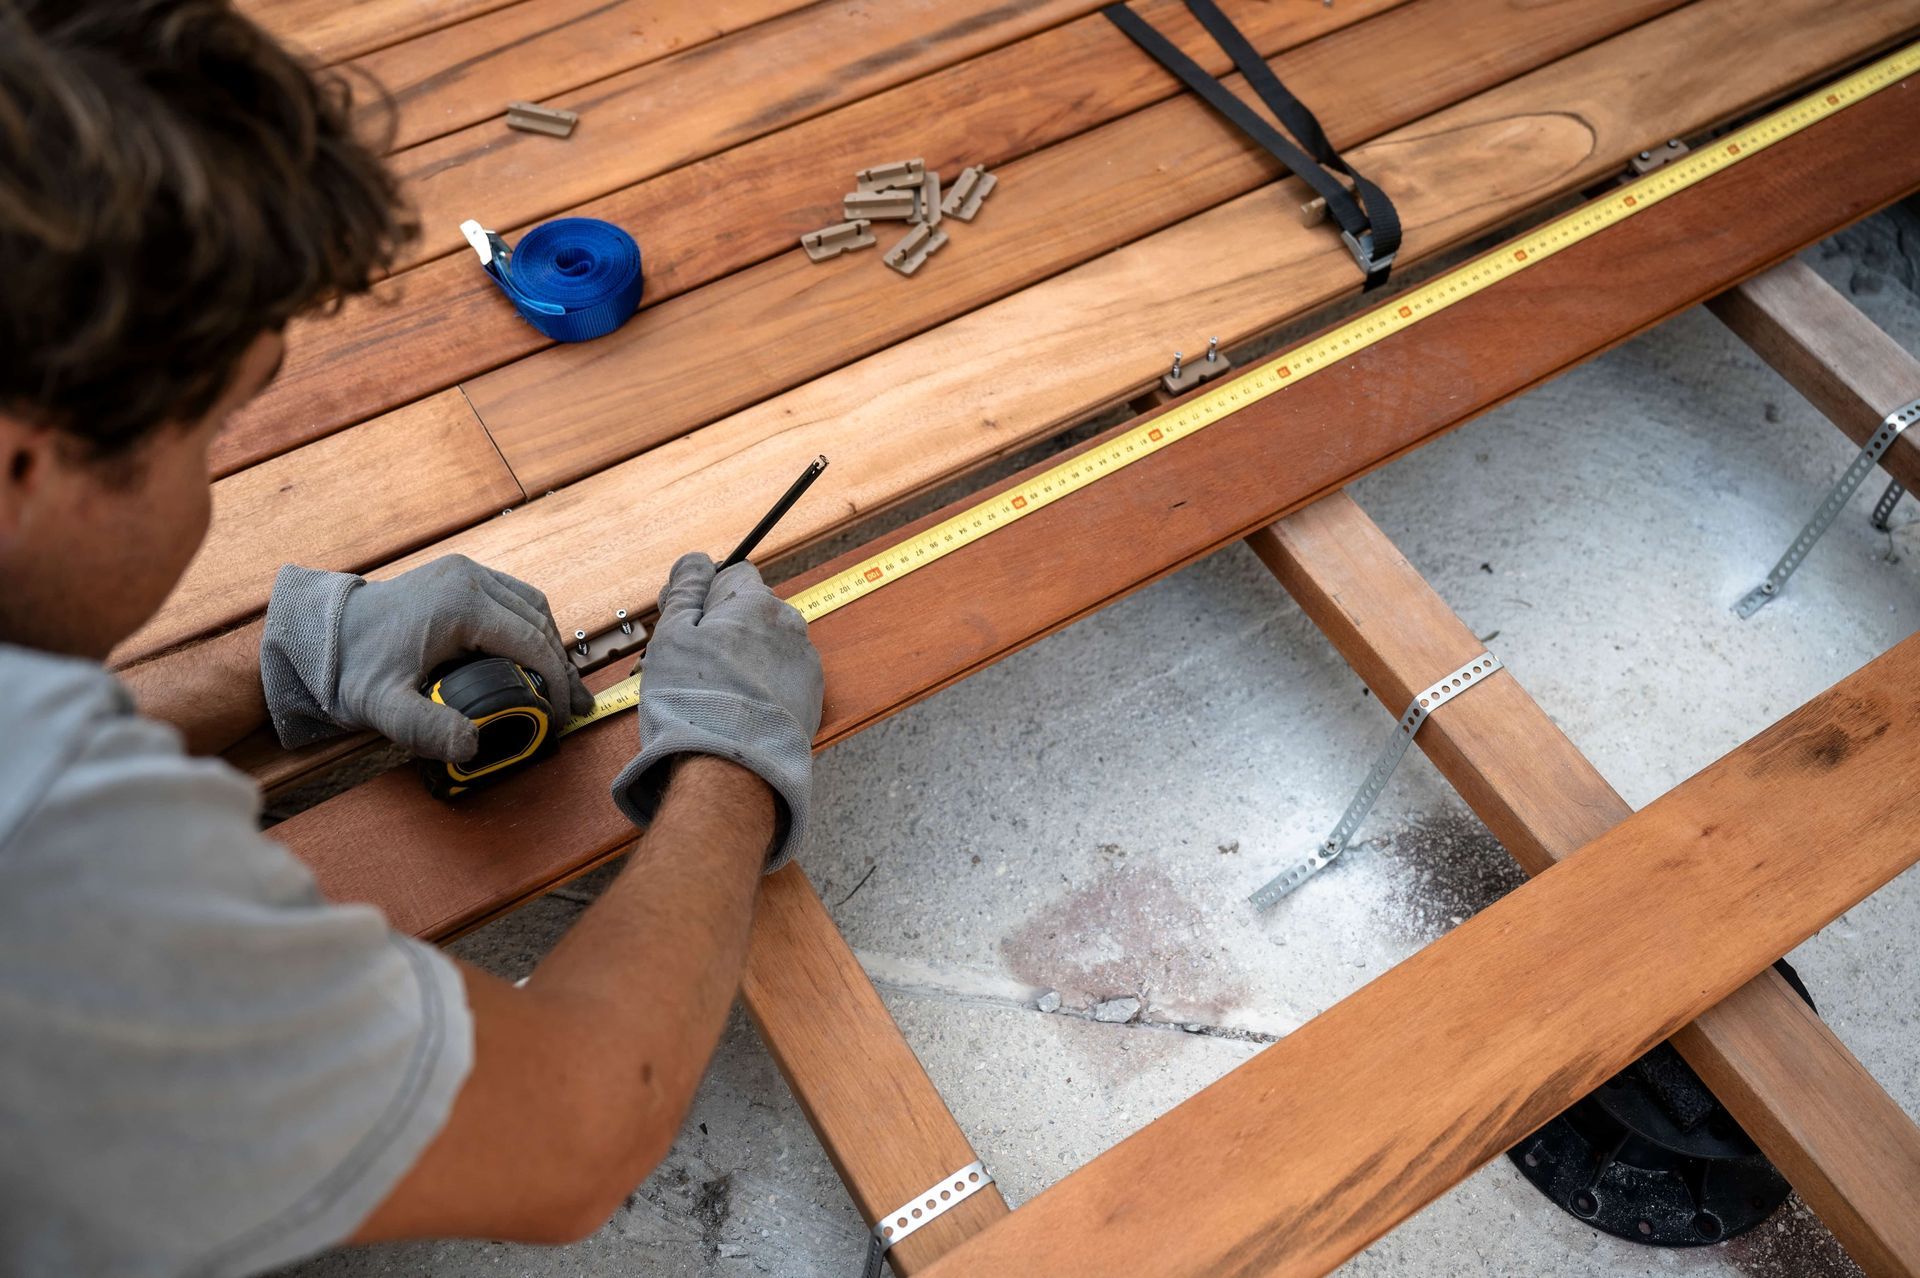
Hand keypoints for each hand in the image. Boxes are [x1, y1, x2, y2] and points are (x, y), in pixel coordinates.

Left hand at [261, 555, 593, 760]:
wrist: (319, 636)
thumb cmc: (351, 669)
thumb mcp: (385, 707)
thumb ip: (427, 729)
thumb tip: (471, 746)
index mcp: (461, 604)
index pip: (531, 640)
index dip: (556, 679)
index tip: (563, 711)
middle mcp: (468, 578)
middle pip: (537, 620)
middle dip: (560, 664)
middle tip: (573, 703)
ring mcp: (464, 572)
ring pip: (530, 605)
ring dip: (548, 642)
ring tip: (558, 683)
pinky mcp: (457, 576)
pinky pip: (511, 597)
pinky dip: (528, 626)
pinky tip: (531, 655)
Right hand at [609, 553, 822, 869]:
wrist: (733, 767)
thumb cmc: (696, 702)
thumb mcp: (672, 636)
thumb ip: (687, 590)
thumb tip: (696, 561)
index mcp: (754, 602)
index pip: (733, 575)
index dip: (705, 595)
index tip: (685, 621)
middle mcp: (788, 624)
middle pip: (753, 609)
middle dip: (726, 625)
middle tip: (694, 660)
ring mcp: (804, 660)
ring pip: (769, 642)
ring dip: (746, 654)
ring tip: (717, 689)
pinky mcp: (811, 694)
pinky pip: (783, 673)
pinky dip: (764, 682)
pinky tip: (741, 705)